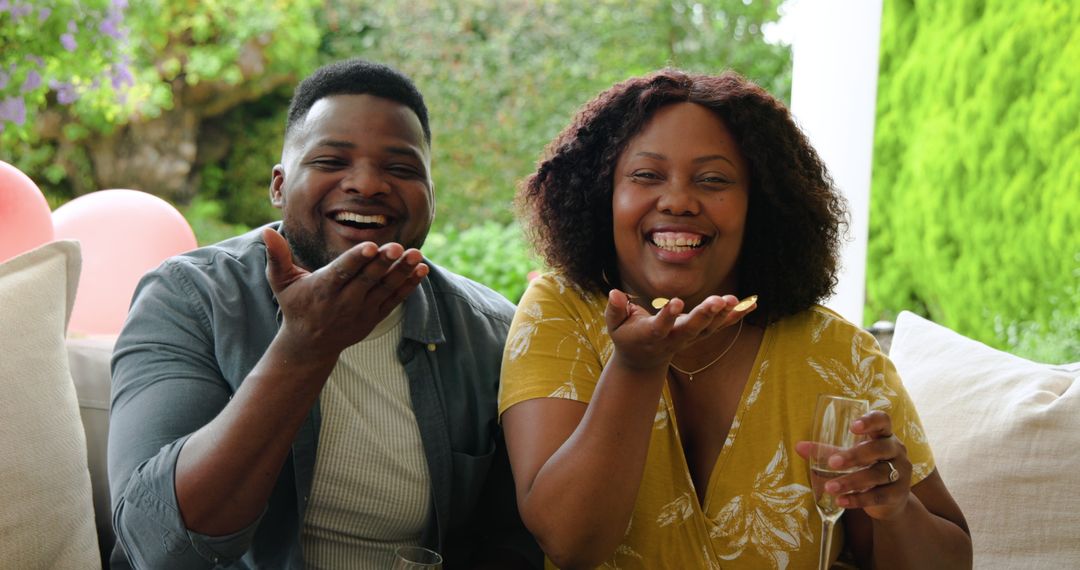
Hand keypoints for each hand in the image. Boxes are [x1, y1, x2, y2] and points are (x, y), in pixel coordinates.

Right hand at [262, 228, 427, 357]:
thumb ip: (277, 256)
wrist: (310, 344)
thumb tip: (268, 231)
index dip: (357, 260)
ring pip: (385, 289)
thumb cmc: (295, 305)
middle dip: (383, 263)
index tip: (371, 246)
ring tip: (416, 254)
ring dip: (402, 272)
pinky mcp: (374, 317)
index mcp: (323, 289)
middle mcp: (344, 301)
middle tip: (398, 246)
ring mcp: (362, 311)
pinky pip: (394, 300)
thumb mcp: (281, 282)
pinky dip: (409, 286)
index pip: (342, 272)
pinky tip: (421, 269)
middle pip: (367, 280)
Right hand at [603, 289, 743, 371]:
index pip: (661, 326)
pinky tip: (751, 304)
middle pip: (691, 329)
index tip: (676, 302)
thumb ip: (615, 309)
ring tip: (734, 299)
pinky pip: (720, 325)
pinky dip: (736, 316)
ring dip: (723, 315)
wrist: (643, 360)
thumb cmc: (627, 336)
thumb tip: (614, 293)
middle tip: (717, 300)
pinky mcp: (700, 334)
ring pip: (709, 328)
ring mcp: (690, 338)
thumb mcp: (615, 325)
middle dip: (704, 315)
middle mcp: (674, 339)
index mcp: (652, 335)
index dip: (668, 316)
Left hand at [796, 410, 911, 520]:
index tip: (852, 426)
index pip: (883, 421)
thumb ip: (827, 451)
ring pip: (878, 474)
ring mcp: (900, 473)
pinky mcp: (898, 494)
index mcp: (884, 435)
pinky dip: (858, 499)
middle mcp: (896, 451)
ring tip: (830, 487)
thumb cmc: (867, 467)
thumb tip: (799, 447)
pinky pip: (878, 496)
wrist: (890, 500)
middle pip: (880, 449)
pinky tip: (840, 501)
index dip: (870, 421)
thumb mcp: (849, 456)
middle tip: (833, 462)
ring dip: (852, 481)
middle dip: (855, 455)